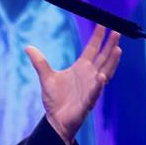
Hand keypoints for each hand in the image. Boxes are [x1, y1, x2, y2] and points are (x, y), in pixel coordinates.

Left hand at [26, 26, 121, 144]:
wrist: (56, 120)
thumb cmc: (55, 100)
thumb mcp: (46, 77)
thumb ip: (40, 62)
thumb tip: (28, 47)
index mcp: (81, 68)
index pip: (92, 49)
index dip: (98, 37)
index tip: (103, 24)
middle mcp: (90, 76)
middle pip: (103, 58)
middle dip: (110, 45)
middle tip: (116, 31)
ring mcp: (91, 88)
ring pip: (105, 72)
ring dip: (111, 62)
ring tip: (117, 49)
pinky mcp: (88, 102)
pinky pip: (95, 92)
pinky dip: (98, 85)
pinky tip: (102, 77)